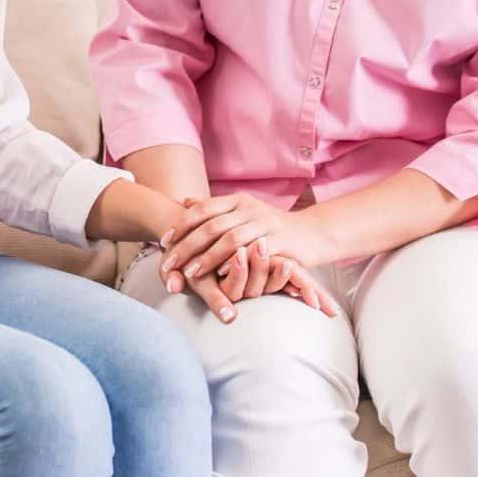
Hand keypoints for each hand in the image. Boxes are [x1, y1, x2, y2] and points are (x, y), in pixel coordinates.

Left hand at [160, 194, 339, 313]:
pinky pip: (253, 253)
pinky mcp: (280, 242)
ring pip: (230, 239)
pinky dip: (235, 264)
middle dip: (188, 245)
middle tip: (168, 262)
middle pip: (212, 226)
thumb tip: (184, 202)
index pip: (203, 209)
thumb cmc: (272, 228)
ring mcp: (265, 224)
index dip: (182, 224)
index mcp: (238, 201)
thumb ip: (215, 209)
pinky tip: (220, 276)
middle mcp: (250, 209)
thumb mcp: (243, 212)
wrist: (314, 234)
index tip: (163, 241)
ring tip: (190, 273)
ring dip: (207, 257)